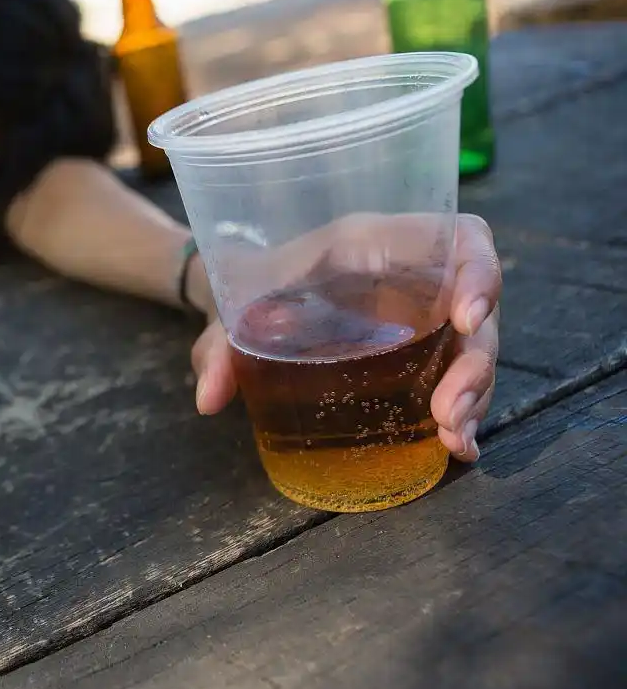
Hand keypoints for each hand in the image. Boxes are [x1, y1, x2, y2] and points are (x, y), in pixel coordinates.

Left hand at [190, 213, 500, 461]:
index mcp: (371, 244)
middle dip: (475, 364)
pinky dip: (466, 411)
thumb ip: (217, 348)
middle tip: (448, 416)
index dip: (479, 273)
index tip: (466, 321)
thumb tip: (209, 398)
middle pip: (476, 309)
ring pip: (472, 350)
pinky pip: (456, 375)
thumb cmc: (245, 289)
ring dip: (474, 395)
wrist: (241, 304)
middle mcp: (409, 277)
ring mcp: (420, 317)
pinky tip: (459, 448)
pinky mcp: (418, 353)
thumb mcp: (228, 311)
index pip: (455, 240)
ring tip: (454, 440)